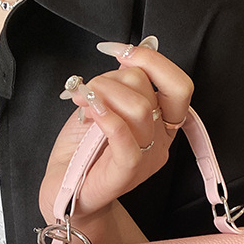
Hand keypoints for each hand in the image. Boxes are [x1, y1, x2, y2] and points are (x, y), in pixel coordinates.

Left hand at [39, 38, 192, 238]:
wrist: (64, 191)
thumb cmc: (83, 150)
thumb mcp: (105, 104)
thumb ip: (121, 84)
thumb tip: (128, 54)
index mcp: (162, 124)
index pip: (179, 85)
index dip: (152, 60)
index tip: (121, 52)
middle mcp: (160, 142)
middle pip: (150, 91)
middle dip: (113, 78)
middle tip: (88, 89)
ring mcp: (146, 160)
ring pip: (140, 110)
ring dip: (103, 92)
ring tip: (82, 101)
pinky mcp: (125, 174)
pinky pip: (126, 139)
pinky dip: (107, 116)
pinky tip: (89, 110)